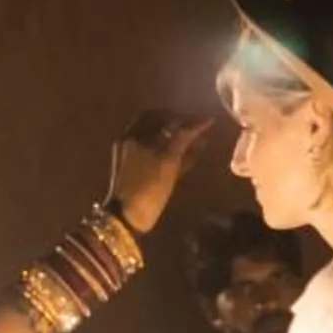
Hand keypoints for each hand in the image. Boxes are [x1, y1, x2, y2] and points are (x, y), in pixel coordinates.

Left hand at [105, 111, 215, 234]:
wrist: (128, 218)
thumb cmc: (147, 186)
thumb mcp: (168, 159)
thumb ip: (185, 137)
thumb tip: (204, 118)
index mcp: (133, 134)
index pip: (158, 114)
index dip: (179, 114)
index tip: (198, 116)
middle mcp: (132, 142)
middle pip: (160, 128)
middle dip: (182, 127)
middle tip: (201, 128)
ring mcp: (136, 158)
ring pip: (162, 143)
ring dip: (181, 140)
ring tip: (201, 140)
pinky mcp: (142, 173)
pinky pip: (161, 158)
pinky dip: (177, 155)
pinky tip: (194, 154)